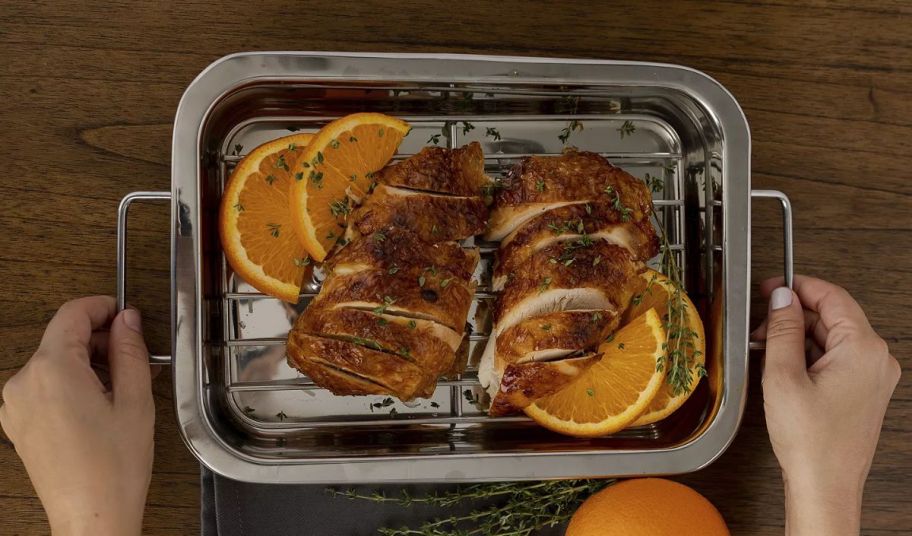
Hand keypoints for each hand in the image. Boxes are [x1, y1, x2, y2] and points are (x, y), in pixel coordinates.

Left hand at [0, 296, 153, 535]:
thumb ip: (130, 351)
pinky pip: (45, 386)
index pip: (72, 314)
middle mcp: (24, 382)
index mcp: (52, 370)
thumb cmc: (114, 467)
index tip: (125, 315)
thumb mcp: (136, 400)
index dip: (102, 307)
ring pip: (54, 362)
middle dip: (100, 341)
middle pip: (62, 338)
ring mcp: (15, 404)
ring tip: (124, 387)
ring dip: (88, 364)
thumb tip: (127, 320)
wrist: (91, 516)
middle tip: (137, 359)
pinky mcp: (18, 422)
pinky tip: (101, 405)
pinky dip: (72, 384)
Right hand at [754, 276, 899, 535]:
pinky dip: (810, 355)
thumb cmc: (811, 440)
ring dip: (799, 336)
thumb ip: (783, 328)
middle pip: (833, 316)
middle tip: (761, 325)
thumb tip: (782, 296)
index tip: (772, 287)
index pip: (833, 296)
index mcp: (863, 349)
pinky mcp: (864, 391)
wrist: (825, 485)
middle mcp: (876, 359)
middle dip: (794, 316)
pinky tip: (784, 366)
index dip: (798, 286)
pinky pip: (837, 358)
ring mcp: (873, 376)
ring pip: (833, 337)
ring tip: (767, 350)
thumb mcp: (784, 375)